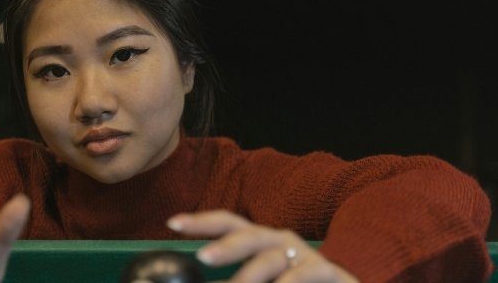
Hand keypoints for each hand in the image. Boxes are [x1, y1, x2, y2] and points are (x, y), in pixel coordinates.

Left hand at [167, 210, 358, 282]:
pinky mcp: (326, 272)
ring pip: (271, 260)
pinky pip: (303, 275)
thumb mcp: (257, 281)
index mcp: (259, 242)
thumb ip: (230, 281)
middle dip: (224, 246)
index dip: (200, 221)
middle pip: (249, 235)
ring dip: (248, 278)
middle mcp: (279, 242)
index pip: (227, 223)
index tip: (172, 223)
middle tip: (202, 257)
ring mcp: (304, 255)